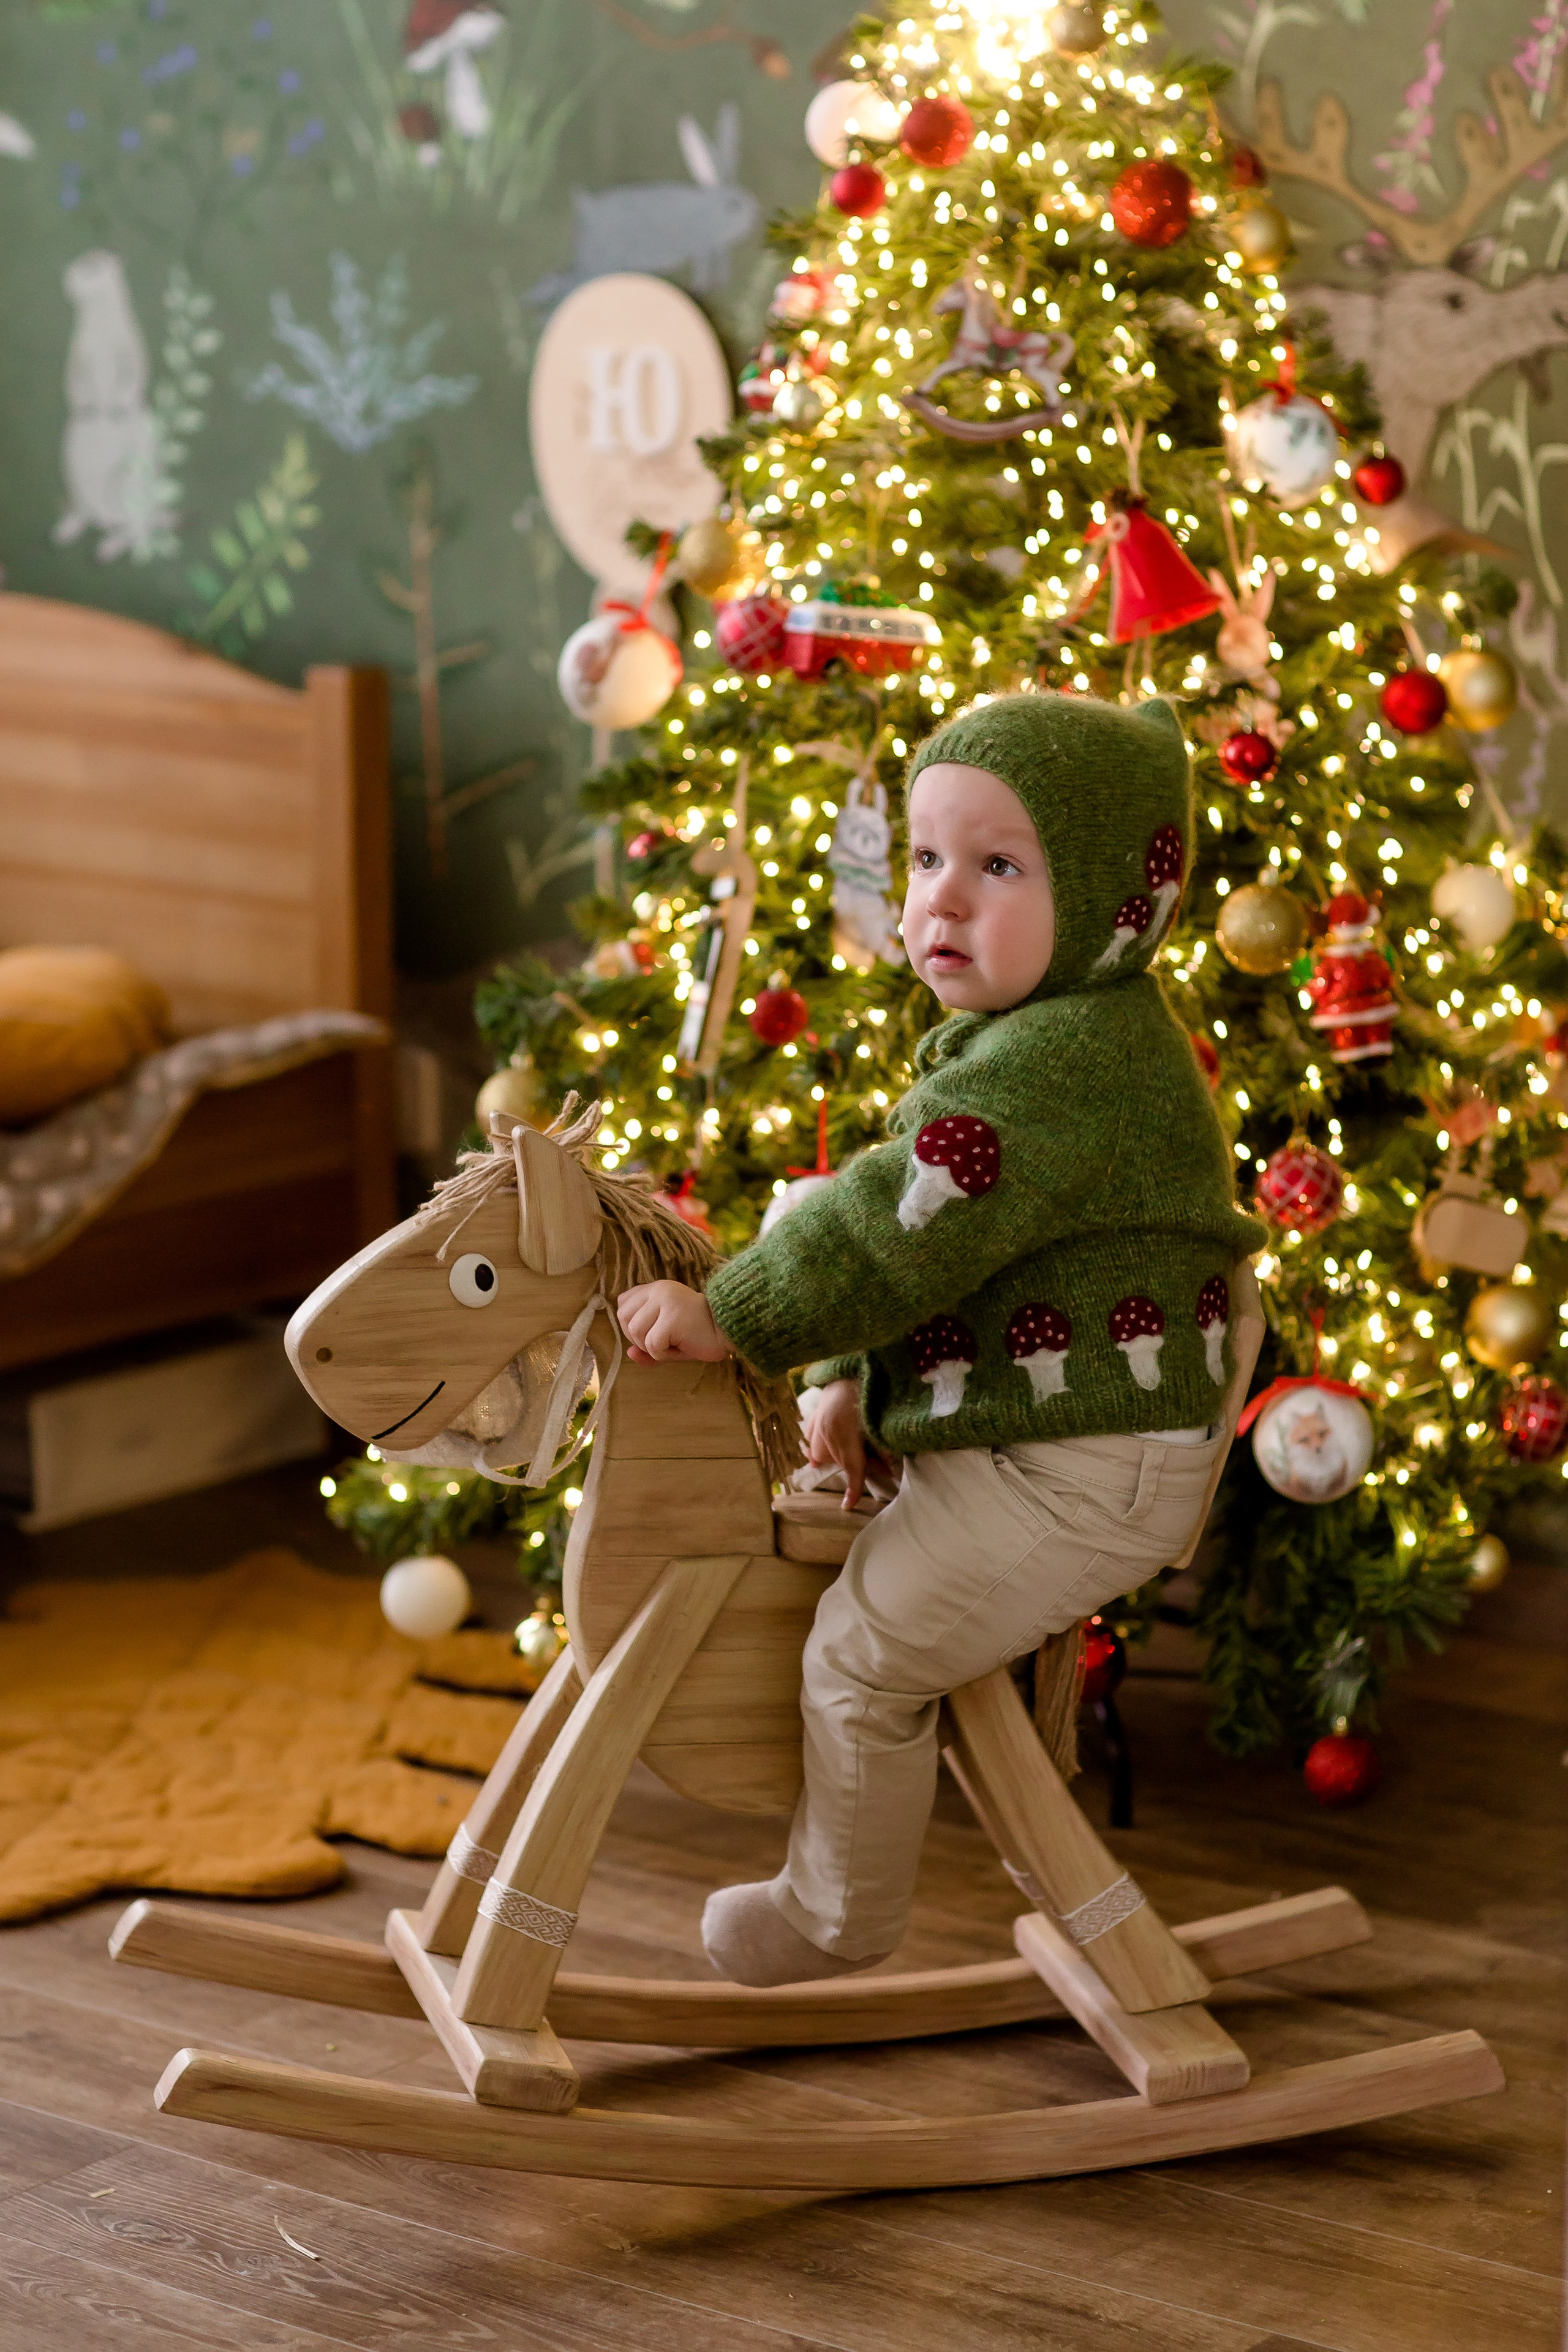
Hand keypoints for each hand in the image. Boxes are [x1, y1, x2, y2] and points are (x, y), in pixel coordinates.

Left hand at [617, 1280, 732, 1365]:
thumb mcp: (668, 1338)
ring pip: (635, 1331)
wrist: (730, 1329)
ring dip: (652, 1348)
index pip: (623, 1303)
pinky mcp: (672, 1317)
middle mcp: (659, 1290)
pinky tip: (682, 1346)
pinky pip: (653, 1345)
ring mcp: (665, 1301)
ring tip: (674, 1343)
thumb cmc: (699, 1334)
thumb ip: (646, 1344)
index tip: (652, 1331)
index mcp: (656, 1288)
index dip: (631, 1324)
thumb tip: (629, 1353)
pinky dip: (664, 1354)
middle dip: (638, 1338)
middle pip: (624, 1318)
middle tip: (663, 1341)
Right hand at [808, 1376, 885, 1509]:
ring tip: (848, 1451)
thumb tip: (888, 1468)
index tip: (846, 1507)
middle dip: (855, 1465)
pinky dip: (815, 1443)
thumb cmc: (870, 1393)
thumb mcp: (878, 1425)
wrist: (852, 1364)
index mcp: (846, 1438)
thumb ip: (881, 1449)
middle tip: (878, 1461)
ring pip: (818, 1451)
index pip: (852, 1471)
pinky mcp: (814, 1412)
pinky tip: (819, 1449)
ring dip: (833, 1455)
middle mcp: (827, 1434)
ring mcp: (818, 1423)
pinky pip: (810, 1434)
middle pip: (838, 1461)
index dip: (852, 1491)